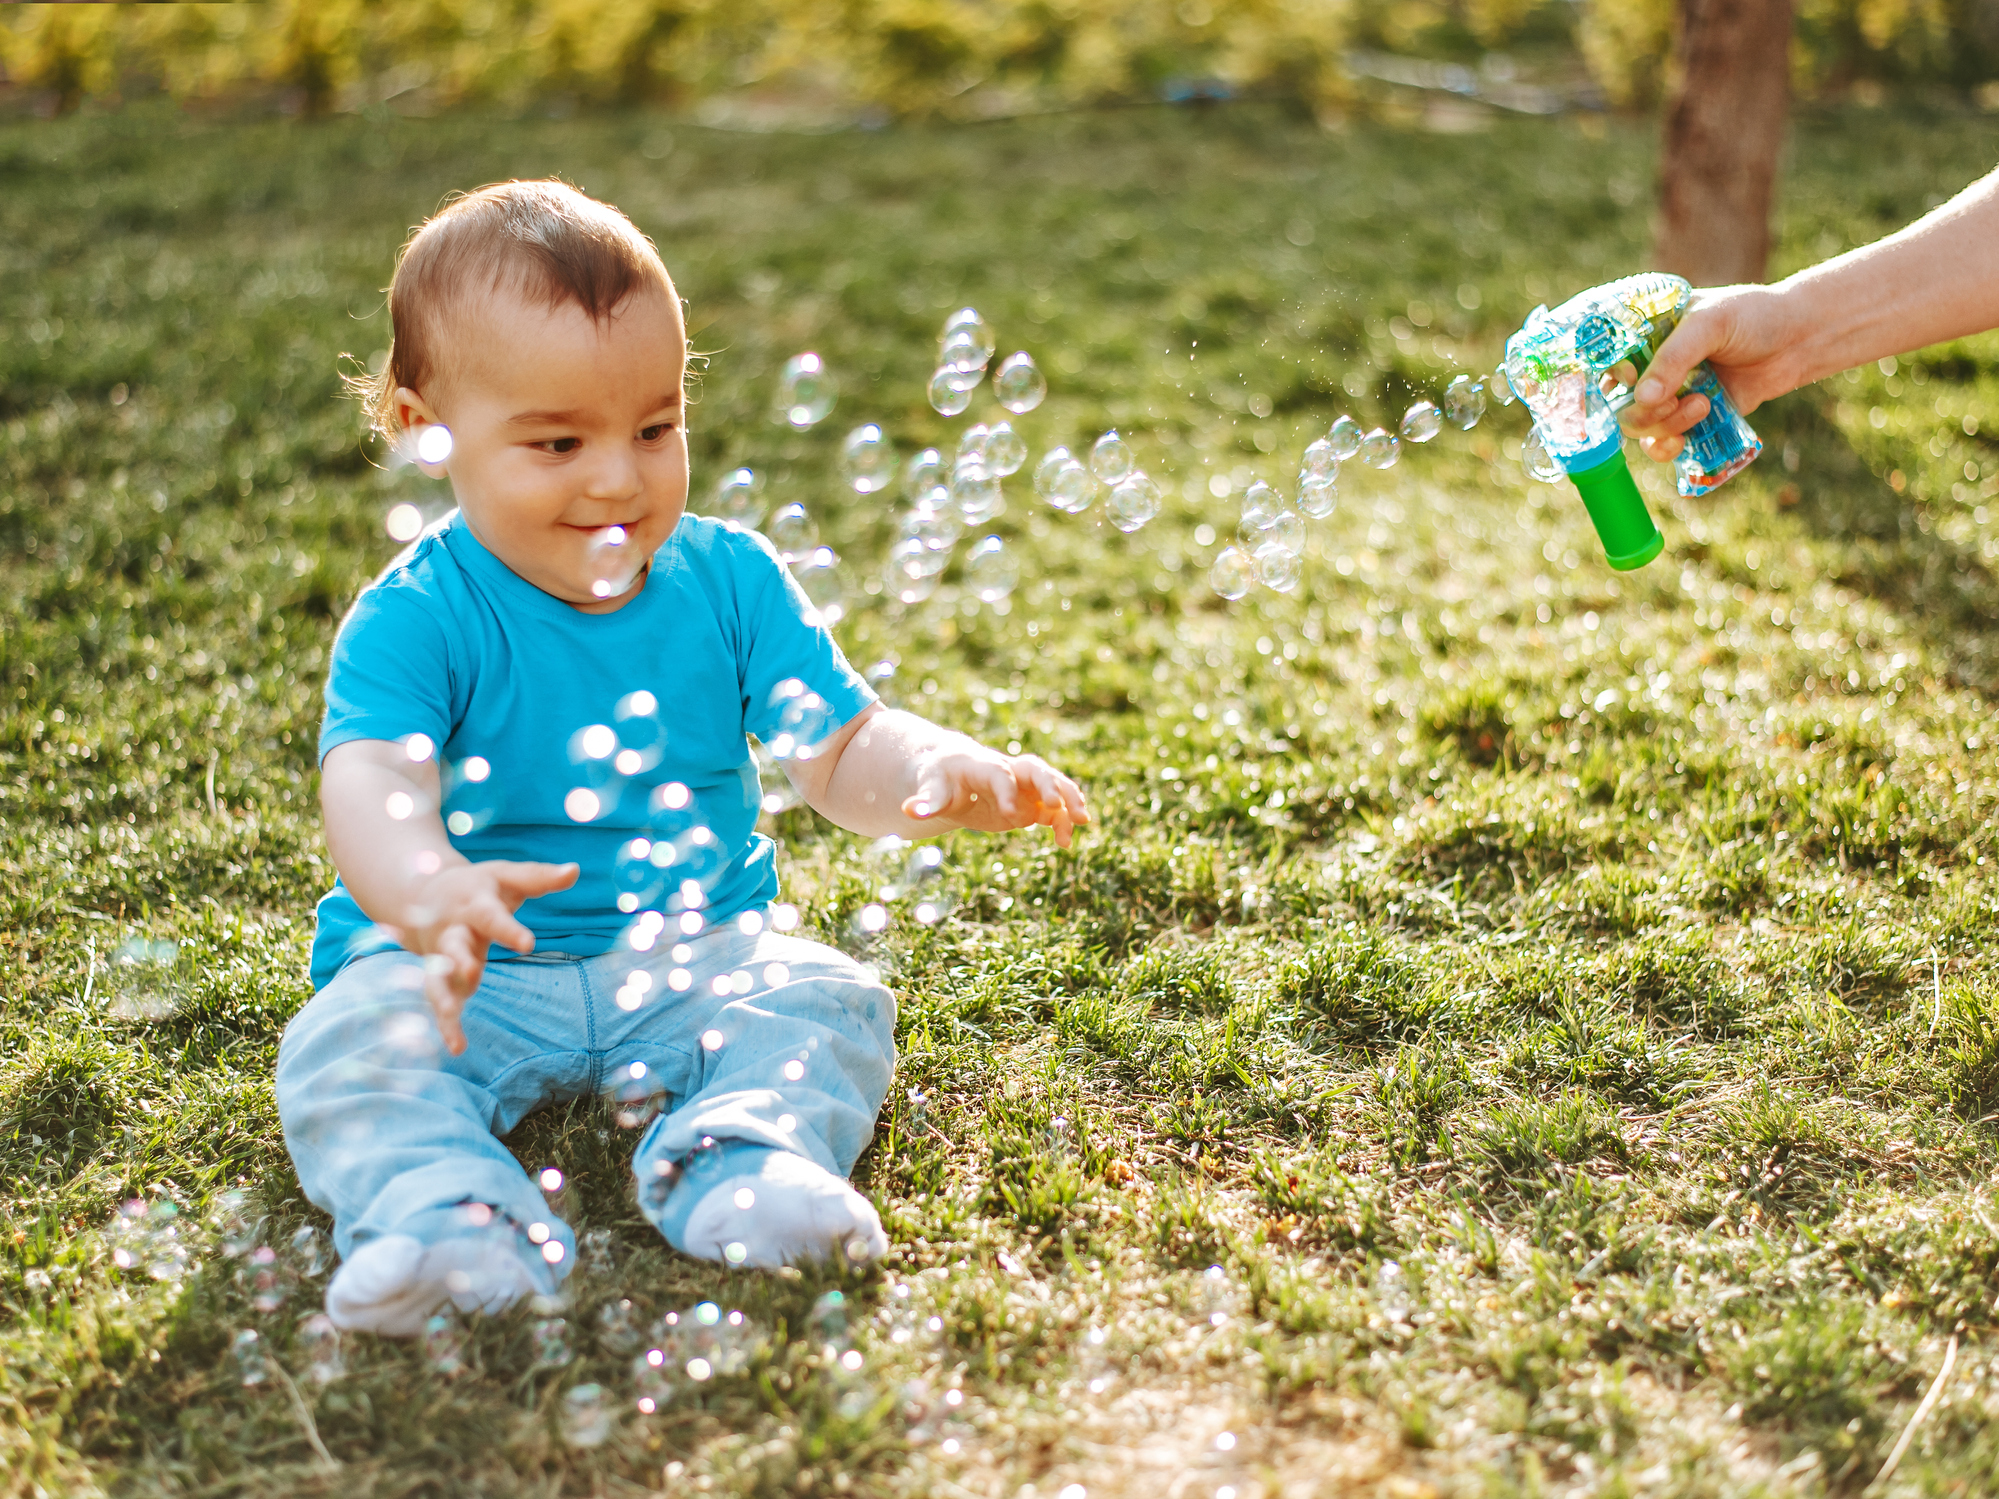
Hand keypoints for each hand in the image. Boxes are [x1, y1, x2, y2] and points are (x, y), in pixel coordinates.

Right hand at [378, 859, 577, 1054]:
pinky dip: (445, 1024)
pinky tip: (457, 1048)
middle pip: (452, 945)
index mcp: (473, 904)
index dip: (508, 930)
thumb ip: (539, 877)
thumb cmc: (479, 885)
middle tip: (471, 971)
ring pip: (436, 977)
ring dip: (442, 995)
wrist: (423, 892)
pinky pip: (438, 1000)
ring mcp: (440, 955)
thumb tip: (575, 870)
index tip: (528, 943)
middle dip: (458, 958)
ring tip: (451, 1014)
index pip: (491, 917)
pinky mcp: (439, 976)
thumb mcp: (507, 875)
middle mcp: (452, 930)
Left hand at [901, 748, 1090, 847]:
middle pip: (1035, 769)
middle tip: (1058, 805)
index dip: (1006, 790)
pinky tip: (1065, 844)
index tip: (1011, 814)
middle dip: (1049, 784)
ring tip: (1082, 822)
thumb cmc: (938, 779)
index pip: (999, 772)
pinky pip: (1053, 809)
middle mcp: (1008, 770)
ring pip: (1053, 784)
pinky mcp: (1030, 801)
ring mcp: (1022, 785)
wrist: (951, 772)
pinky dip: (1062, 822)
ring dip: (1069, 799)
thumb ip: (926, 800)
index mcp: (981, 765)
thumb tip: (910, 810)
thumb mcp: (930, 789)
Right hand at [1621, 283, 1808, 461]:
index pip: (1605, 360)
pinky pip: (1661, 444)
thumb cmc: (1754, 317)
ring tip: (1703, 406)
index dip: (1610, 375)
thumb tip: (1643, 399)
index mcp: (1646, 334)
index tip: (1630, 378)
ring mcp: (1669, 395)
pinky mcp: (1689, 419)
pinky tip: (1684, 441)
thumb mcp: (1710, 323)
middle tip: (1674, 401)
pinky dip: (1667, 448)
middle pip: (1617, 401)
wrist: (1798, 340)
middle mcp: (1651, 366)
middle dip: (1642, 410)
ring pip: (1639, 426)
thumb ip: (1674, 358)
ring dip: (1665, 425)